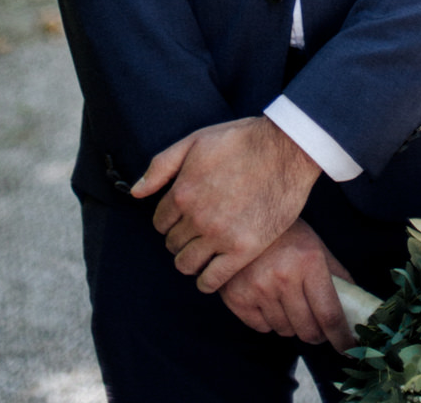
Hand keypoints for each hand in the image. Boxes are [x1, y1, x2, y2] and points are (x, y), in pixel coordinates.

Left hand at [130, 116, 320, 291]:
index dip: (170, 220)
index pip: (160, 222)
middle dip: (180, 239)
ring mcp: (219, 236)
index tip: (183, 217)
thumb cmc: (242, 140)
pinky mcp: (243, 250)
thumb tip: (135, 191)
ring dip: (190, 260)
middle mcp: (196, 217)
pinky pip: (212, 280)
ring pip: (187, 265)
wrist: (286, 148)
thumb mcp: (196, 140)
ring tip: (203, 251)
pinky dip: (206, 281)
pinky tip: (212, 271)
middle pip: (172, 244)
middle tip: (196, 232)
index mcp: (182, 191)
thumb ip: (161, 165)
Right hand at [218, 218, 356, 351]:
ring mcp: (258, 289)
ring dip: (291, 324)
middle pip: (308, 330)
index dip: (341, 337)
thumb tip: (356, 305)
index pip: (330, 314)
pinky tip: (268, 298)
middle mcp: (284, 277)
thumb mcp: (316, 247)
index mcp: (309, 261)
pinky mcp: (238, 298)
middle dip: (316, 334)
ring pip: (285, 330)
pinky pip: (262, 327)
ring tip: (288, 301)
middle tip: (317, 327)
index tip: (347, 348)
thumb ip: (337, 276)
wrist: (243, 219)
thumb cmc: (286, 234)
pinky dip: (269, 320)